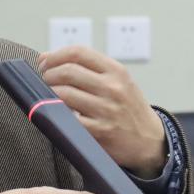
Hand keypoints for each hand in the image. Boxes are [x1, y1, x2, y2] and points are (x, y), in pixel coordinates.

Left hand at [38, 45, 165, 177]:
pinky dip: (58, 114)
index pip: (78, 52)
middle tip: (44, 81)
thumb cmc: (127, 108)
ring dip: (48, 95)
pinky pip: (69, 118)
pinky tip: (59, 114)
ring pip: (64, 94)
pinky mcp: (100, 131)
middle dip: (48, 75)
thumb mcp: (119, 81)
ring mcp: (106, 110)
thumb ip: (88, 68)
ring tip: (49, 97)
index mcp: (116, 71)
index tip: (44, 63)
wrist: (149, 141)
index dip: (55, 56)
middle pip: (67, 71)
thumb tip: (46, 58)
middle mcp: (113, 88)